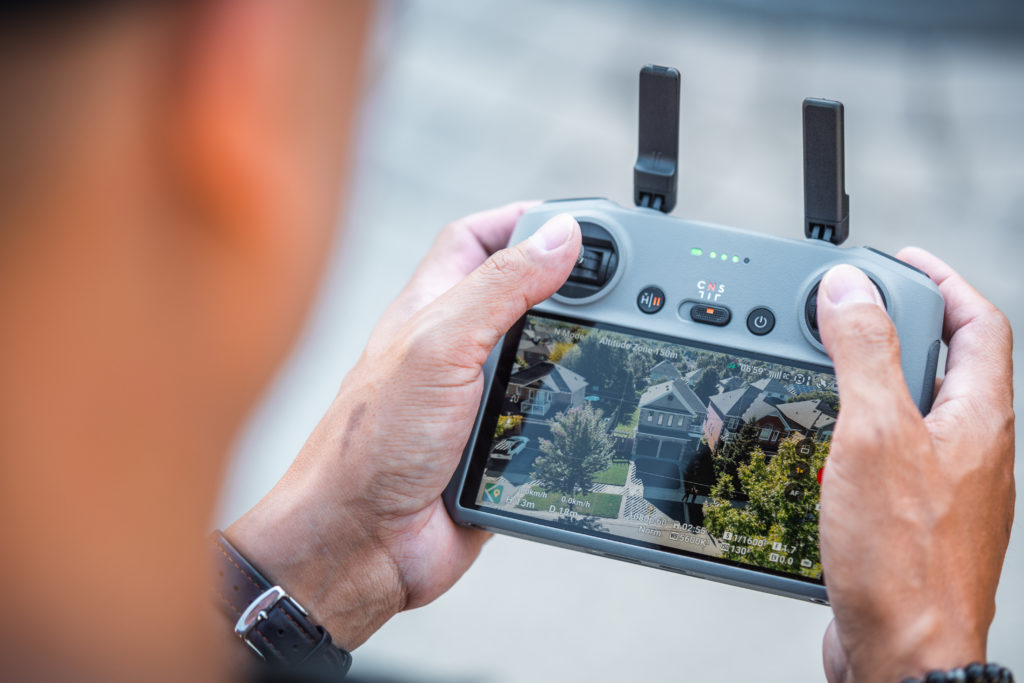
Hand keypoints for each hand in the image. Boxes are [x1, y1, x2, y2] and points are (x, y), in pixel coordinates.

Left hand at [227, 203, 581, 647]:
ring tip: (617, 340)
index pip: (478, 240)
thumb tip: (560, 237)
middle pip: (520, 295)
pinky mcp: (496, 448)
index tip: (577, 223)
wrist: (361, 544)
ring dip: (575, 352)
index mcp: (432, 309)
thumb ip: (500, 288)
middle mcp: (453, 349)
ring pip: (540, 358)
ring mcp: (474, 399)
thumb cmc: (370, 445)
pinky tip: (593, 408)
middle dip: (567, 285)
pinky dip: (571, 412)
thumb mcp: (439, 347)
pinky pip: (545, 419)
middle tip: (617, 284)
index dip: (523, 221)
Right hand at [816, 251, 1014, 682]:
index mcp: (978, 417)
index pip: (977, 323)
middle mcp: (971, 448)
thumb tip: (851, 292)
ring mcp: (946, 485)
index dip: (942, 280)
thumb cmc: (905, 558)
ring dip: (874, 378)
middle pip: (946, 361)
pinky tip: (828, 445)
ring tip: (829, 368)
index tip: (902, 261)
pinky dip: (860, 430)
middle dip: (899, 325)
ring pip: (915, 408)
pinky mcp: (913, 516)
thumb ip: (864, 355)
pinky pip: (892, 452)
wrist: (905, 652)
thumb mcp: (875, 434)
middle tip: (851, 310)